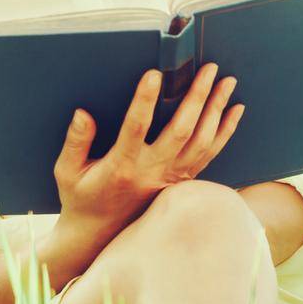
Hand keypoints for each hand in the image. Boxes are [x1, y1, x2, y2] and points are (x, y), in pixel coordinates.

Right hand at [53, 62, 243, 237]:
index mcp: (121, 166)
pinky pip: (209, 154)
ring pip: (201, 141)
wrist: (99, 236)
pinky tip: (235, 110)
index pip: (135, 128)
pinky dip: (225, 131)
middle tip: (208, 67)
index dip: (145, 100)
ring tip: (227, 80)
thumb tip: (82, 113)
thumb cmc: (81, 197)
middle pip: (181, 131)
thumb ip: (75, 142)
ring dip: (216, 109)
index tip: (154, 73)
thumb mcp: (67, 171)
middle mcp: (150, 172)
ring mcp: (170, 178)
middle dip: (197, 97)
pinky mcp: (180, 181)